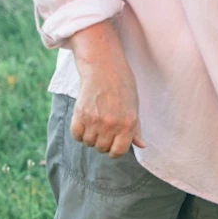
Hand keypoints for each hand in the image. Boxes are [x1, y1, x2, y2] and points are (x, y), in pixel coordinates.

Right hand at [67, 21, 146, 158]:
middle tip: (103, 128)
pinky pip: (76, 135)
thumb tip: (141, 146)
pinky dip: (78, 132)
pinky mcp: (80, 114)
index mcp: (128, 124)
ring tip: (94, 122)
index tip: (112, 145)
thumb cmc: (122, 87)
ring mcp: (95, 120)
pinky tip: (84, 122)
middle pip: (101, 148)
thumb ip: (136, 130)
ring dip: (89, 136)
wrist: (104, 67)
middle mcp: (111, 124)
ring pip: (88, 142)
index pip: (118, 152)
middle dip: (102, 142)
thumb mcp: (134, 108)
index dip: (114, 151)